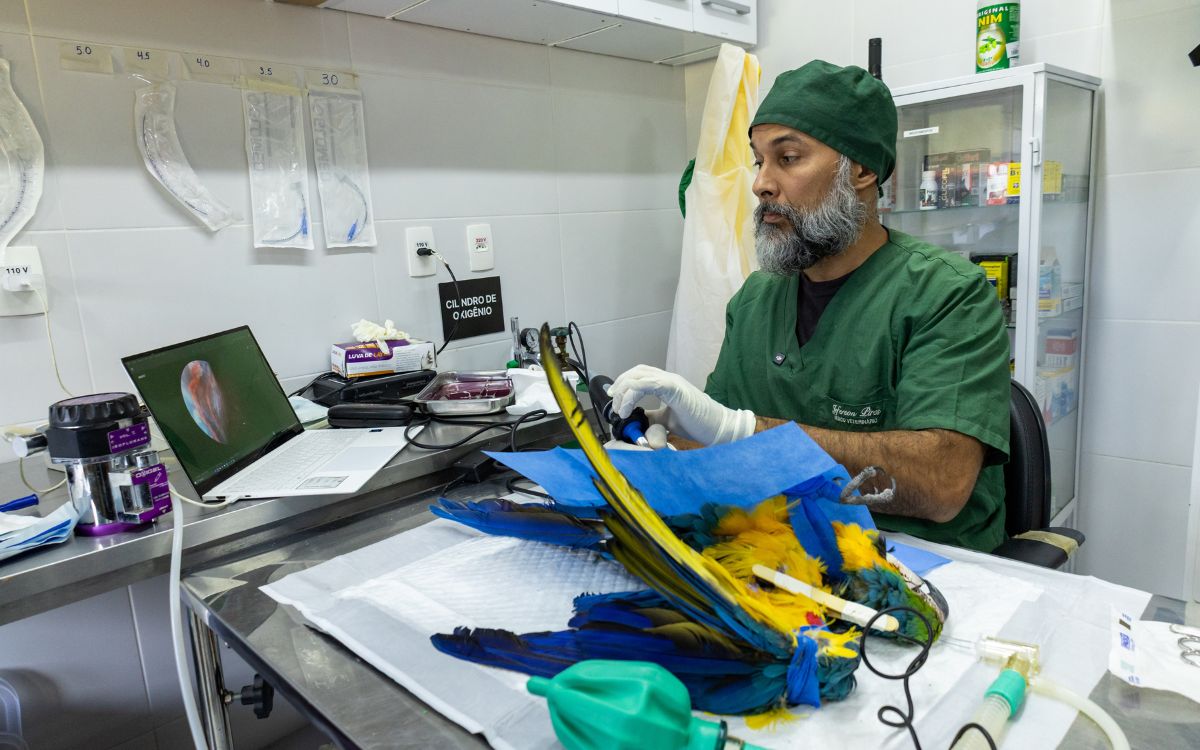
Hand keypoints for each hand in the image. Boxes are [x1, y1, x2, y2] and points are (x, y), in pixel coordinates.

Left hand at [608, 365, 755, 445]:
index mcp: (666, 384)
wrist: (717, 428)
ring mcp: (672, 381)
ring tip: (621, 410)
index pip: (640, 374)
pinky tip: (629, 406)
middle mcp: (668, 379)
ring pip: (640, 376)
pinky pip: (649, 384)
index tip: (615, 399)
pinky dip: (634, 392)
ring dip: (625, 392)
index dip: (624, 383)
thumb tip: (637, 419)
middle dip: (621, 385)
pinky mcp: (675, 388)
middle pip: (637, 371)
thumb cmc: (697, 423)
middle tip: (614, 404)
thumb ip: (653, 417)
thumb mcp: (667, 421)